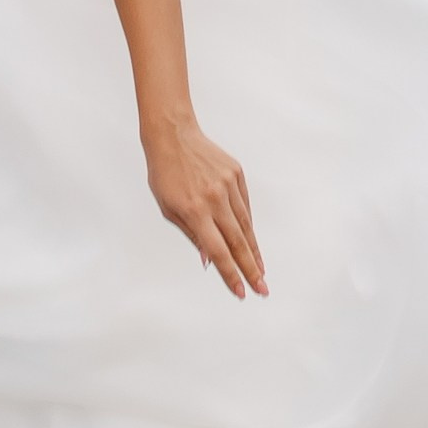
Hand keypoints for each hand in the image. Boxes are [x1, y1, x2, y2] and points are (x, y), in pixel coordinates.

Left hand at [143, 112, 267, 298]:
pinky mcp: (236, 174)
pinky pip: (244, 206)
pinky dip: (248, 224)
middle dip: (251, 269)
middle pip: (238, 242)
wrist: (173, 136)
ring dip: (254, 250)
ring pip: (246, 225)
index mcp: (195, 211)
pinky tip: (251, 240)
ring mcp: (228, 185)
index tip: (241, 291)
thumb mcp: (169, 209)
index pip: (218, 251)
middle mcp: (215, 199)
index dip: (230, 274)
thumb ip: (192, 235)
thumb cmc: (165, 173)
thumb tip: (210, 260)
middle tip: (262, 288)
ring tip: (261, 269)